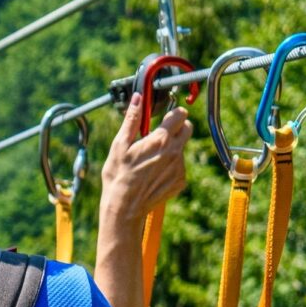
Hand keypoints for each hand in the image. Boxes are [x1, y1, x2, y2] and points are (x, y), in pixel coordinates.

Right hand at [100, 92, 192, 226]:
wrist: (124, 207)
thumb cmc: (118, 175)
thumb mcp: (119, 145)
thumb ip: (132, 120)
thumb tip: (138, 98)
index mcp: (160, 139)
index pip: (180, 114)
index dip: (172, 114)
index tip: (164, 118)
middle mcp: (174, 152)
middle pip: (187, 128)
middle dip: (176, 128)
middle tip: (159, 135)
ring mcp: (179, 167)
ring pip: (182, 148)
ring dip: (171, 149)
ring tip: (150, 160)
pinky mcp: (180, 181)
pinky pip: (179, 166)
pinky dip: (170, 166)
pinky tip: (153, 173)